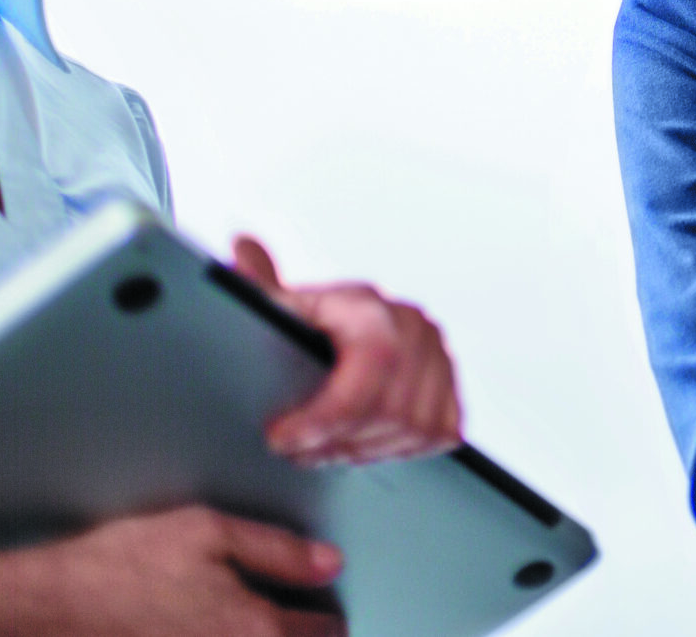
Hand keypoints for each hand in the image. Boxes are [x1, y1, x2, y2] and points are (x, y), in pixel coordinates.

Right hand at [26, 504, 342, 636]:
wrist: (52, 608)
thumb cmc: (128, 565)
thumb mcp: (209, 532)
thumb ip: (279, 550)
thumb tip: (330, 564)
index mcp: (256, 628)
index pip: (324, 631)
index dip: (327, 614)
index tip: (318, 605)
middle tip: (296, 623)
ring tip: (258, 629)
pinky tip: (215, 633)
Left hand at [232, 237, 460, 466]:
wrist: (344, 338)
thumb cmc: (306, 329)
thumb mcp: (277, 309)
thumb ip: (259, 287)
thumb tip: (243, 245)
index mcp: (372, 306)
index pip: (374, 362)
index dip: (329, 411)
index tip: (281, 436)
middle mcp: (416, 327)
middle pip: (392, 408)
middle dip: (336, 440)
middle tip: (296, 449)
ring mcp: (440, 360)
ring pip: (414, 429)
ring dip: (362, 450)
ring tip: (322, 449)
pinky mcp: (452, 390)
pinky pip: (438, 435)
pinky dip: (397, 450)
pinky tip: (360, 443)